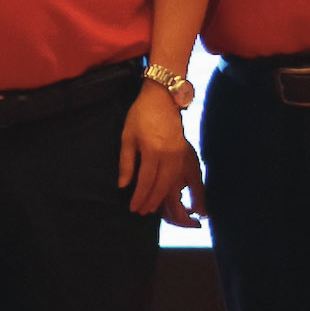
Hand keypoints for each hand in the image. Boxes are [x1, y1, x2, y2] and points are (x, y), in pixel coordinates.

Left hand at [117, 82, 204, 222]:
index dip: (140, 196)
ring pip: (174, 183)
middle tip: (143, 212)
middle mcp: (169, 155)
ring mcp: (180, 154)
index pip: (146, 180)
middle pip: (162, 185)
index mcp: (152, 150)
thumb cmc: (141, 115)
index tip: (133, 208)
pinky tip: (175, 196)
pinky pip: (184, 175)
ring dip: (165, 198)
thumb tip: (123, 185)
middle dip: (152, 201)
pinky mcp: (186, 152)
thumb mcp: (127, 137)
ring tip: (154, 208)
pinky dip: (179, 188)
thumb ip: (126, 163)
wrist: (162, 98)